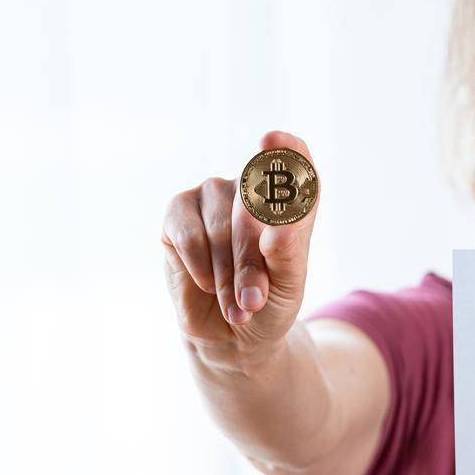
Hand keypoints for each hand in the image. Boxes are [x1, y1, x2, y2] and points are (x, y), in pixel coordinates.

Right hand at [159, 129, 319, 365]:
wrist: (232, 334)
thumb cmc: (269, 303)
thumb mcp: (289, 287)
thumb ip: (289, 256)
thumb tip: (279, 229)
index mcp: (291, 201)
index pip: (295, 164)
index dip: (287, 151)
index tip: (273, 140)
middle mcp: (251, 188)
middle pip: (254, 209)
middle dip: (252, 263)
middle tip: (253, 299)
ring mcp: (213, 195)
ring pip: (221, 226)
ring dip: (227, 274)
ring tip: (236, 304)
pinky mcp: (178, 212)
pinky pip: (187, 233)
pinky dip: (199, 265)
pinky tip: (207, 285)